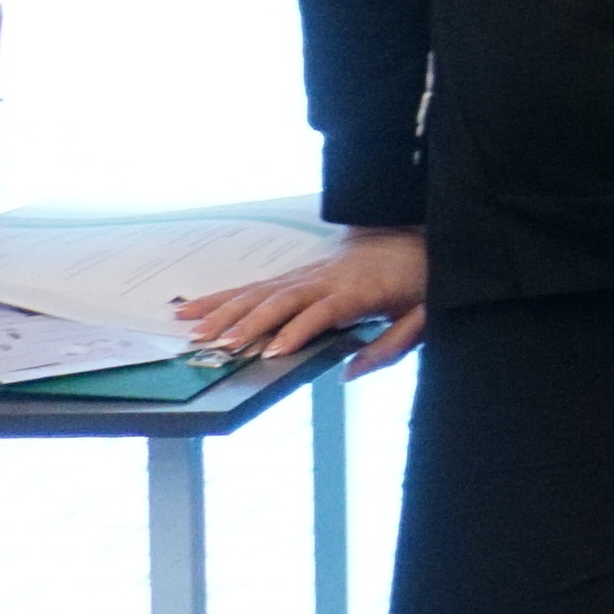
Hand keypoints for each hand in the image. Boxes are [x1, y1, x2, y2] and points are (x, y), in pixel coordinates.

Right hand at [177, 227, 427, 374]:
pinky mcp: (295, 274)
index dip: (299, 330)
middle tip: (221, 345)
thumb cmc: (419, 284)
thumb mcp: (422, 317)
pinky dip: (222, 297)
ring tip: (196, 331)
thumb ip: (390, 347)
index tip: (273, 352)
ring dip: (226, 310)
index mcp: (361, 290)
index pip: (325, 311)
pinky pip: (255, 286)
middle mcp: (329, 279)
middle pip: (283, 299)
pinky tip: (192, 308)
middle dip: (250, 322)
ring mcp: (308, 273)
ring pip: (261, 290)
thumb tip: (348, 372)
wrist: (414, 240)